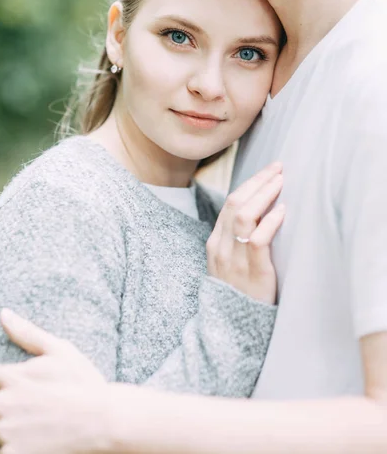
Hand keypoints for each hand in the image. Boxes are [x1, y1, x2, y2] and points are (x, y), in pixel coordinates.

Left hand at [0, 309, 107, 452]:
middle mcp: (4, 404)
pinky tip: (16, 444)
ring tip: (18, 428)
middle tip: (11, 410)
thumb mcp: (61, 350)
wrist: (103, 422)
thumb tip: (3, 313)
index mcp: (12, 376)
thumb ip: (27, 333)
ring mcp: (7, 433)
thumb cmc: (84, 384)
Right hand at [206, 161, 284, 303]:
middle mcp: (221, 247)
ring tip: (281, 182)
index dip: (250, 184)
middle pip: (235, 203)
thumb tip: (259, 212)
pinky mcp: (252, 272)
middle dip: (257, 181)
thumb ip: (237, 239)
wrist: (232, 329)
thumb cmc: (238, 291)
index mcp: (215, 242)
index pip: (230, 203)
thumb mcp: (230, 262)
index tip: (268, 171)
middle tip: (278, 168)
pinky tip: (282, 211)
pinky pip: (258, 240)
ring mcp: (234, 260)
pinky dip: (270, 222)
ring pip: (244, 216)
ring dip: (264, 194)